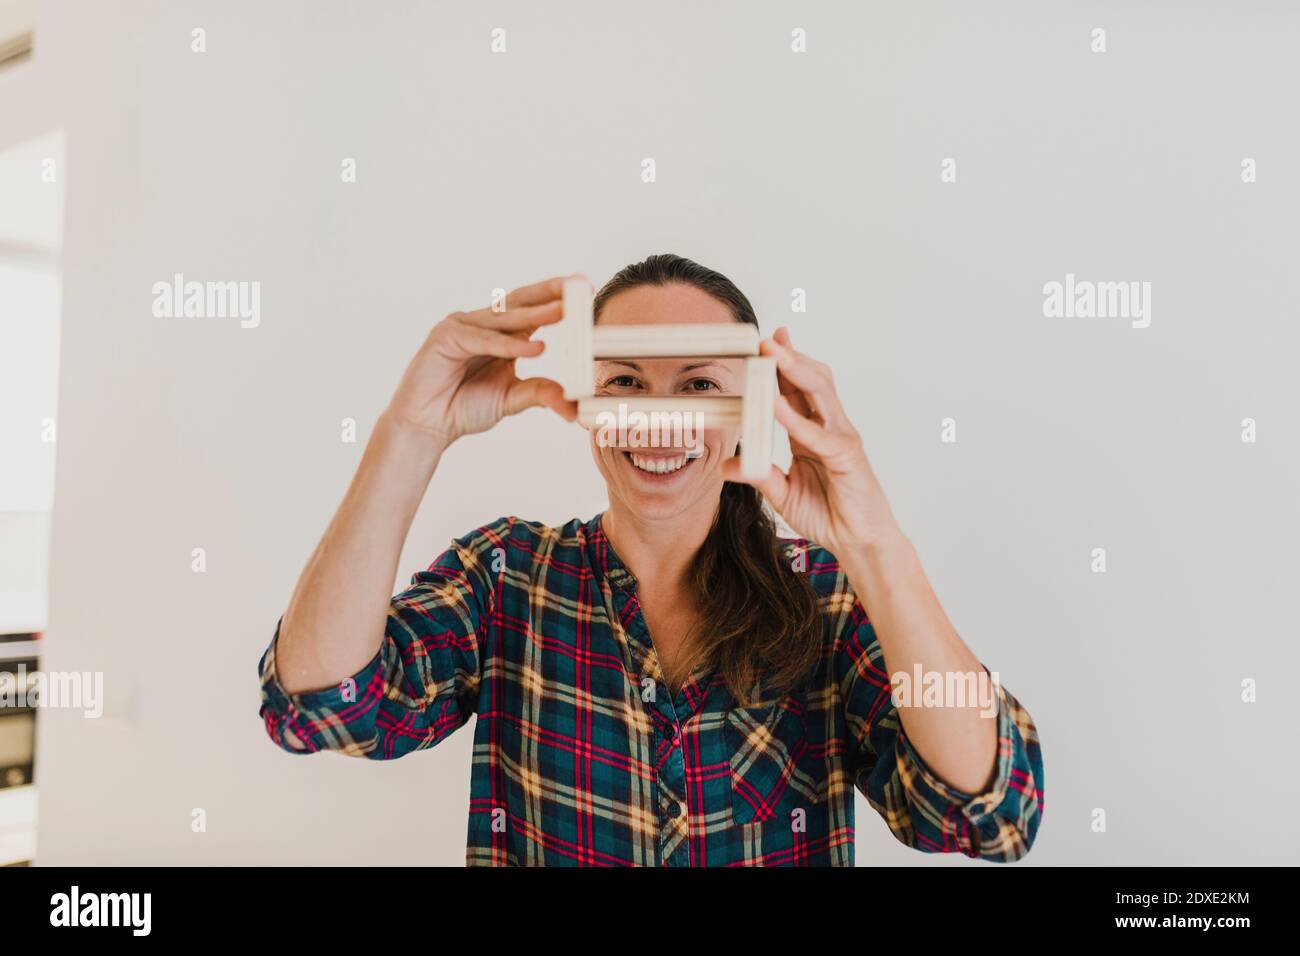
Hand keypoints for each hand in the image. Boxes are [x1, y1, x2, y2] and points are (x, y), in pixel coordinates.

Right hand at [386, 276, 578, 447]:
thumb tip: (573, 406)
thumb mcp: (512, 398)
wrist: (428, 425)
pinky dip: (510, 345)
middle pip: (521, 302)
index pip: (533, 309)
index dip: (558, 299)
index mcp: (501, 334)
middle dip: (551, 293)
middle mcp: (482, 324)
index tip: (586, 291)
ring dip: (537, 314)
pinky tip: (535, 348)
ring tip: (566, 311)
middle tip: (579, 286)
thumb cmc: (464, 407)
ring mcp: (462, 326)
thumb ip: (540, 394)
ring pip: (505, 319)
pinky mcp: (445, 337)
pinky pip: (485, 340)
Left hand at [720, 327, 902, 553]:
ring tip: (773, 354)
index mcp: (813, 432)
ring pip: (820, 394)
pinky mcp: (847, 457)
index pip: (798, 389)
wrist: (858, 542)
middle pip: (811, 381)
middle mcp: (830, 428)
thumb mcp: (782, 493)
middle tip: (767, 338)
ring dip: (795, 371)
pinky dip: (797, 418)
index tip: (767, 340)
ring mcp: (841, 439)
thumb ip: (758, 475)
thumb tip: (725, 466)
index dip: (785, 362)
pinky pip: (819, 434)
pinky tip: (777, 405)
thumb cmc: (827, 514)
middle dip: (790, 356)